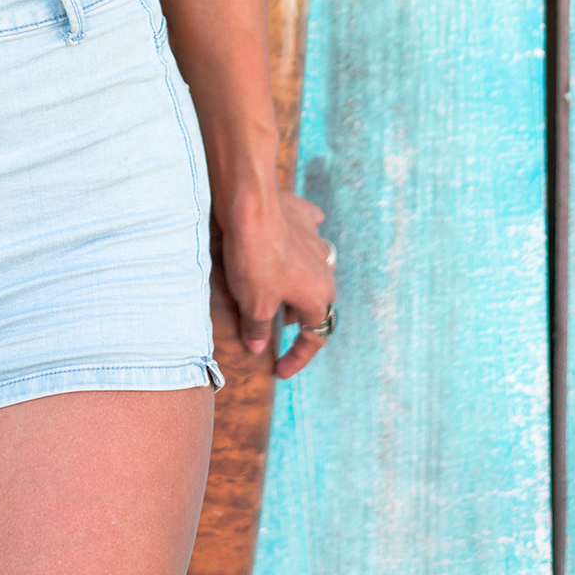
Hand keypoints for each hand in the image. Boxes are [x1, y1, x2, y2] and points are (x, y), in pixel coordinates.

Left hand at [218, 188, 335, 379]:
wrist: (250, 204)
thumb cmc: (254, 258)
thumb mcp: (253, 303)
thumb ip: (258, 328)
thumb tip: (258, 346)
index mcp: (317, 296)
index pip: (315, 337)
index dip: (297, 357)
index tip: (280, 370)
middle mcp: (324, 269)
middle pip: (315, 301)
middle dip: (296, 316)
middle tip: (272, 322)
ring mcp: (316, 239)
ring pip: (314, 267)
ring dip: (298, 281)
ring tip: (276, 286)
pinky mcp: (302, 214)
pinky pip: (309, 229)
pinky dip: (301, 238)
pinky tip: (290, 238)